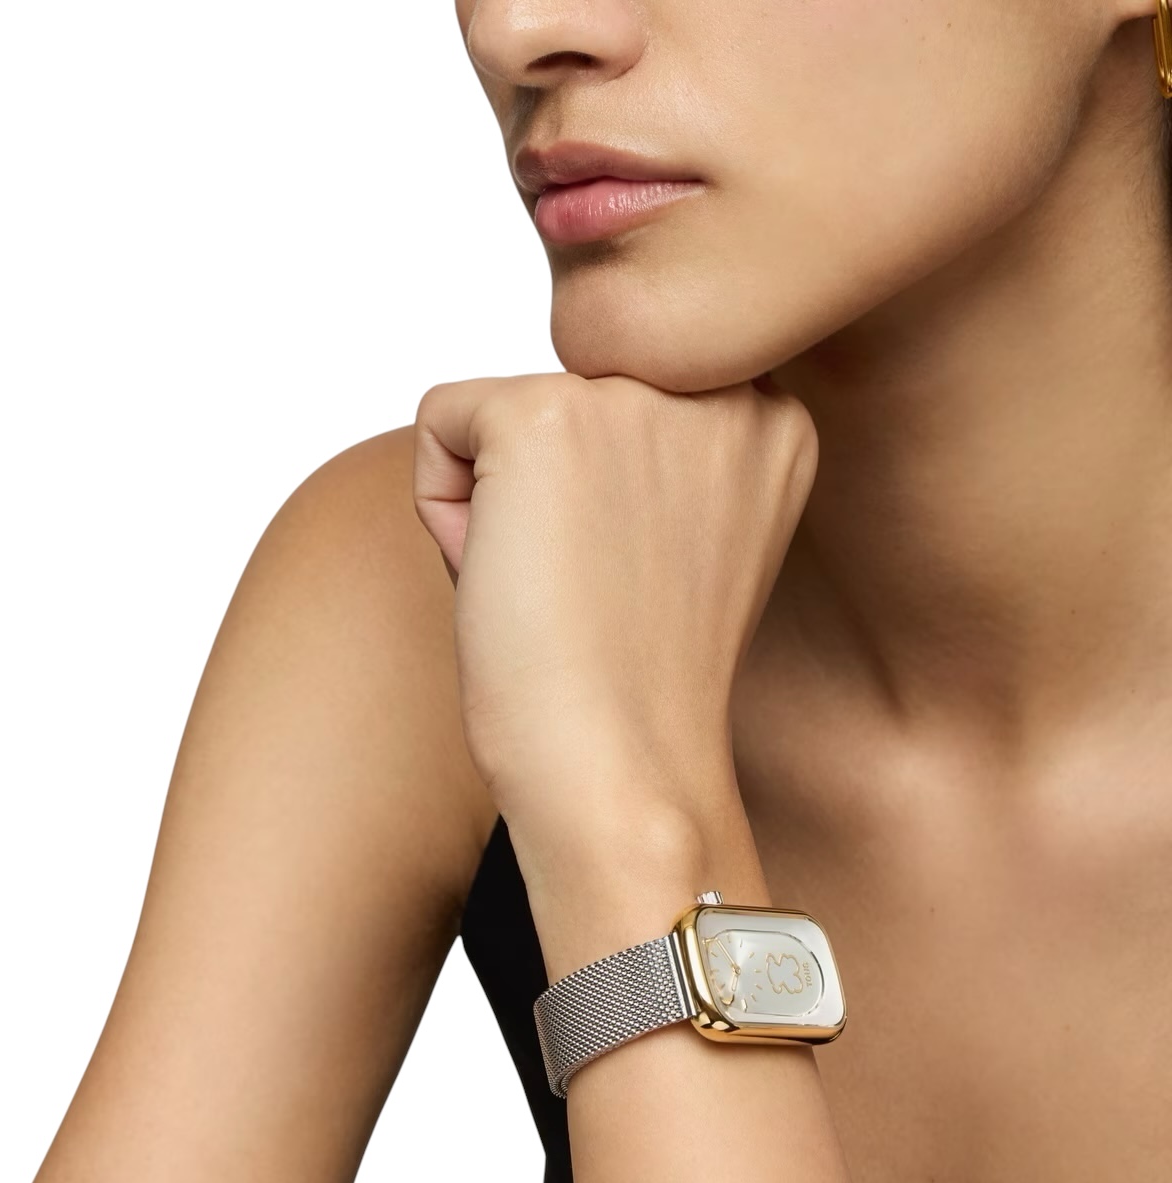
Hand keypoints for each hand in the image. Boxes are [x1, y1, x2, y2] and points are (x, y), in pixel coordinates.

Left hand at [412, 371, 816, 852]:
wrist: (624, 766)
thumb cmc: (645, 680)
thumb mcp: (695, 536)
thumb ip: (668, 451)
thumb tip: (575, 407)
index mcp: (772, 418)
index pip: (634, 397)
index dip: (605, 495)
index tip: (629, 577)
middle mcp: (719, 384)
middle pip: (568, 398)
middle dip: (554, 491)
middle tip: (590, 588)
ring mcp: (634, 391)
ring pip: (504, 415)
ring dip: (502, 501)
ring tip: (555, 587)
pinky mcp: (541, 413)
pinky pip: (443, 423)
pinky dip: (442, 508)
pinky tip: (504, 576)